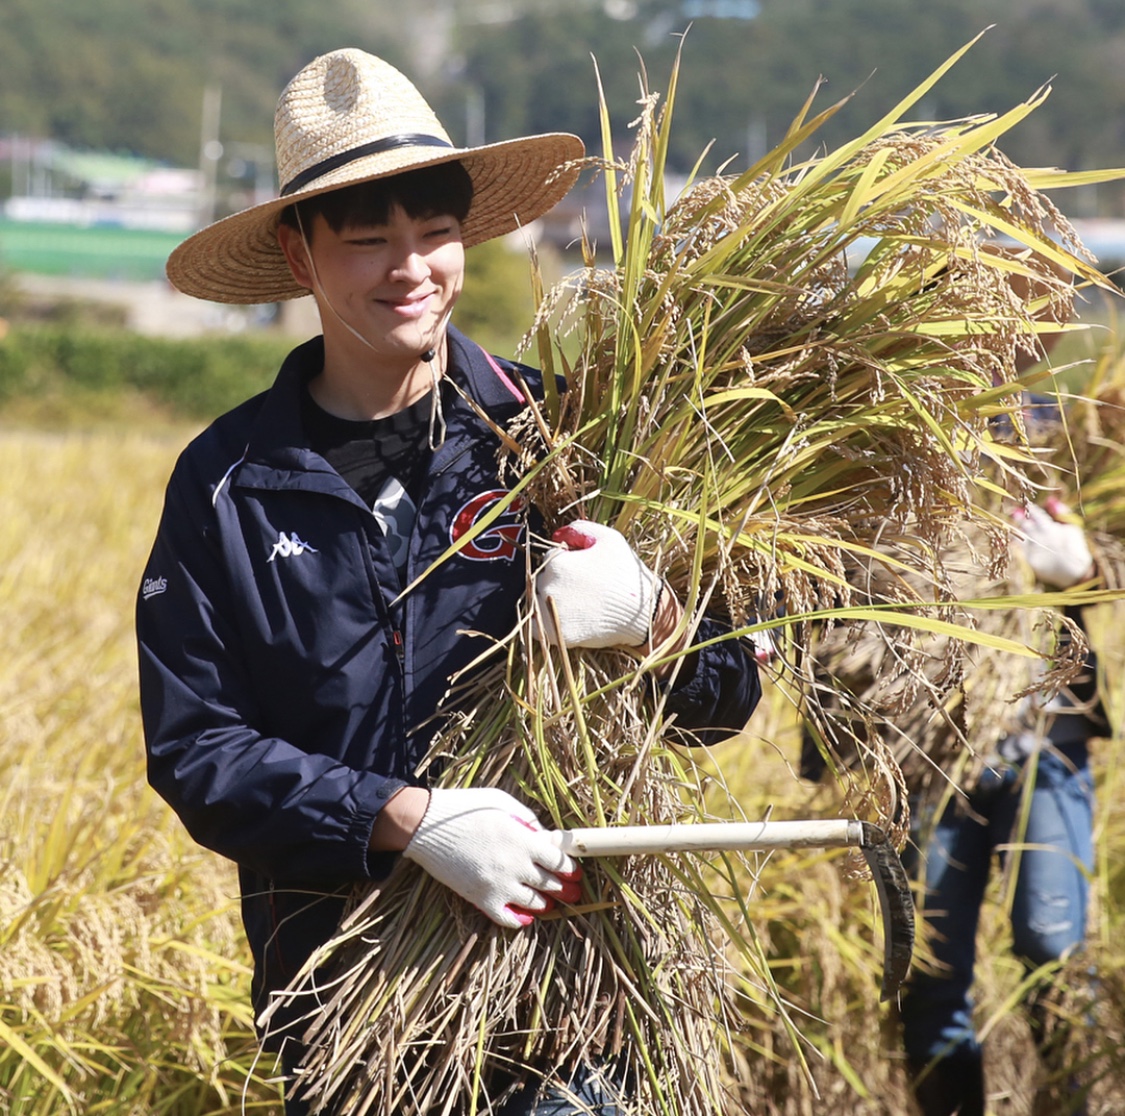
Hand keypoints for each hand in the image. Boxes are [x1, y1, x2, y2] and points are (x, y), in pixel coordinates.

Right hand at [403, 788, 580, 928]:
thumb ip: (528, 820)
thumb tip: (545, 837)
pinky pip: (507, 918)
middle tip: (573, 893)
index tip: (575, 872)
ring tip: (550, 904)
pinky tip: (524, 916)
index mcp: (524, 839)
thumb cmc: (465, 808)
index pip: (559, 860)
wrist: (426, 825)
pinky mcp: (480, 899)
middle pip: (551, 884)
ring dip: (545, 904)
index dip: (570, 869)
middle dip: (565, 890)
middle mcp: (516, 864)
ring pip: (534, 904)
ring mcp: (499, 884)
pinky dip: (519, 920)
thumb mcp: (503, 803)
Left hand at [534, 521, 660, 647]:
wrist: (642, 612)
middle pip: (543, 580)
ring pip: (538, 602)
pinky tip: (562, 619)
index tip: (586, 570)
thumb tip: (556, 534)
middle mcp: (547, 587)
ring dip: (549, 601)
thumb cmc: (626, 572)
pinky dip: (542, 624)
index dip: (569, 562)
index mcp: (557, 563)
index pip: (552, 558)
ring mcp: (550, 613)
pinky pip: (536, 628)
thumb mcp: (608, 538)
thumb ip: (579, 529)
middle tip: (584, 589)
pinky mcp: (557, 635)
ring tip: (577, 604)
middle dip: (559, 581)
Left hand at [1011, 497, 1094, 587]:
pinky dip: (1017, 541)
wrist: (1075, 572)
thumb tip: (1051, 500)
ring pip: (1020, 536)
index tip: (1026, 503)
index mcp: (1052, 530)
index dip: (1031, 509)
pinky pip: (1020, 549)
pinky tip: (1015, 537)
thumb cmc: (1073, 545)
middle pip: (1025, 525)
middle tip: (1014, 512)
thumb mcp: (1072, 527)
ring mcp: (1035, 551)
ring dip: (1017, 529)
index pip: (1037, 515)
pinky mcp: (1031, 561)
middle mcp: (1042, 540)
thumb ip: (1062, 513)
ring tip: (1016, 525)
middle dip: (1020, 518)